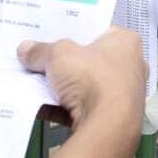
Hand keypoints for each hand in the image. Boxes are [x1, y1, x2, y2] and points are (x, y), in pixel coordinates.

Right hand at [17, 27, 145, 130]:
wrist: (105, 127)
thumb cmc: (97, 82)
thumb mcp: (58, 54)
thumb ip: (41, 51)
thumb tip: (29, 51)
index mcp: (125, 42)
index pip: (96, 31)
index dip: (72, 33)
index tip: (53, 36)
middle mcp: (128, 68)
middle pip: (87, 60)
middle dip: (63, 63)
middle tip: (42, 59)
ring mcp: (120, 95)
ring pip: (83, 85)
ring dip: (61, 86)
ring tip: (39, 81)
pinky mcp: (109, 118)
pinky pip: (81, 107)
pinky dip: (63, 107)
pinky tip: (44, 104)